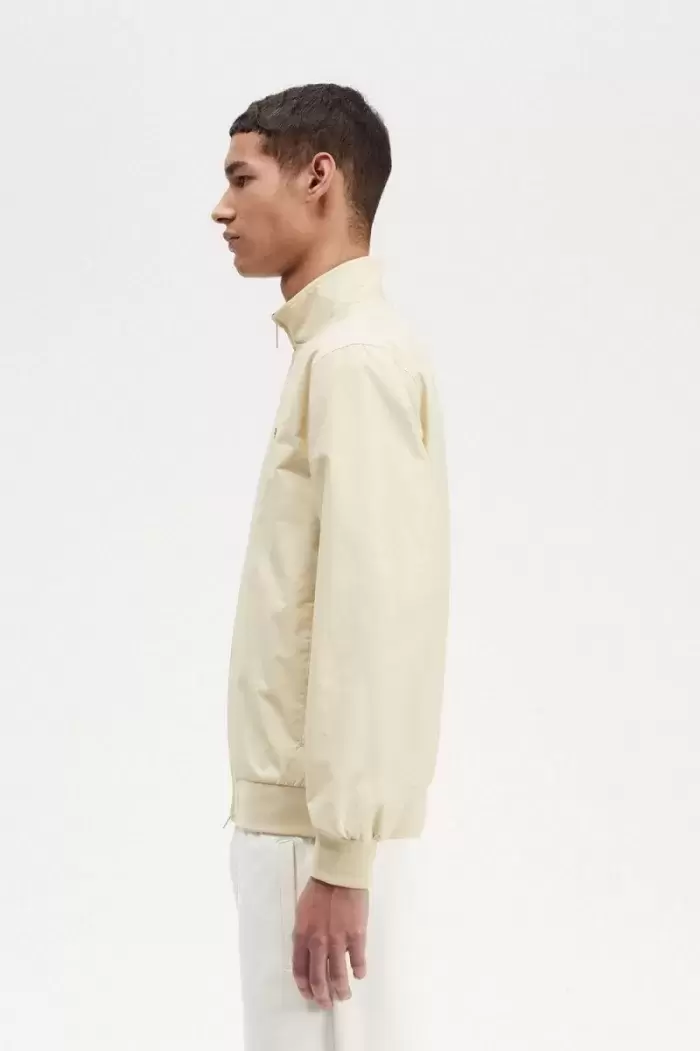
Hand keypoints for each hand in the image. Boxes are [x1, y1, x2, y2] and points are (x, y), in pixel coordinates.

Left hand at [292, 875, 368, 1008]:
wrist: (339, 874)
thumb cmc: (319, 890)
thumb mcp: (302, 913)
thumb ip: (304, 935)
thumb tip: (310, 953)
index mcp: (302, 936)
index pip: (300, 971)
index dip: (305, 988)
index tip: (310, 994)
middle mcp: (318, 942)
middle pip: (318, 979)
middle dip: (323, 996)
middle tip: (327, 1003)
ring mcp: (338, 940)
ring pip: (338, 976)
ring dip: (341, 990)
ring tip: (344, 995)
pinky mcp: (356, 936)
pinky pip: (357, 962)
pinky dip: (358, 971)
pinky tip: (359, 974)